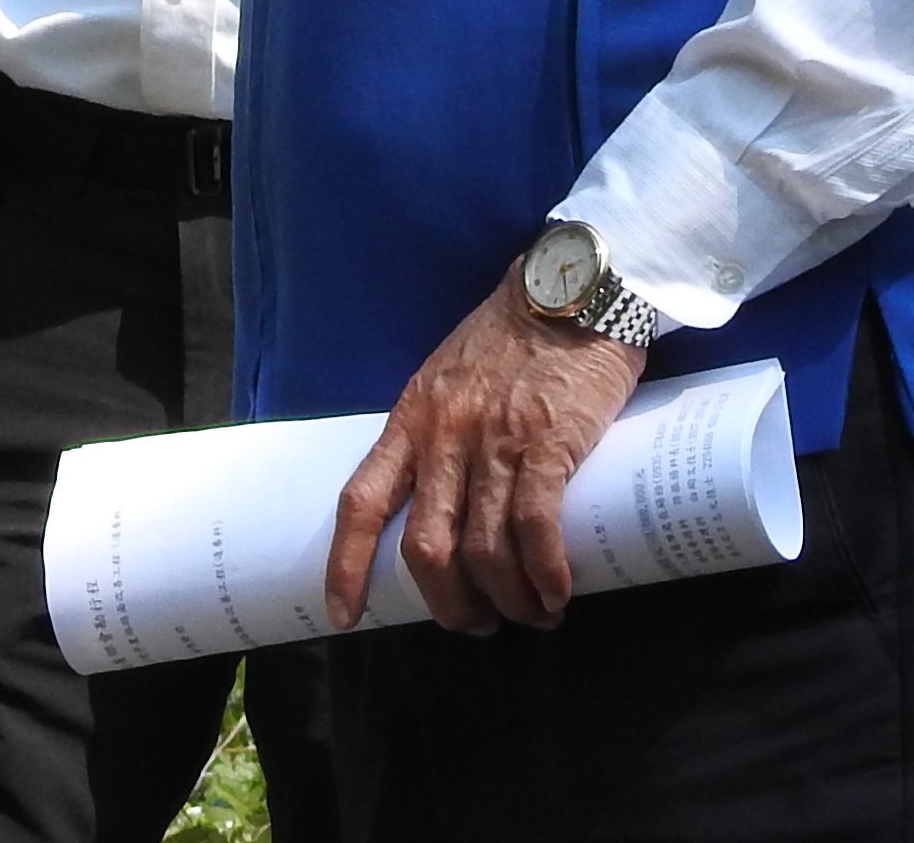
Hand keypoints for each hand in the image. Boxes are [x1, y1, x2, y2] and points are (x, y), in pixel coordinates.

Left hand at [322, 269, 644, 636]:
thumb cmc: (512, 335)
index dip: (347, 566)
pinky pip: (535, 529)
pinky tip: (556, 593)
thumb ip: (440, 430)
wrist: (569, 289)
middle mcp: (444, 437)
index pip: (363, 502)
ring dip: (506, 600)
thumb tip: (444, 496)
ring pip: (482, 551)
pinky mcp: (548, 444)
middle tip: (476, 624)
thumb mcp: (448, 377)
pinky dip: (544, 575)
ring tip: (532, 614)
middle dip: (448, 605)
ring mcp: (494, 442)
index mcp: (411, 419)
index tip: (344, 615)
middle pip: (425, 550)